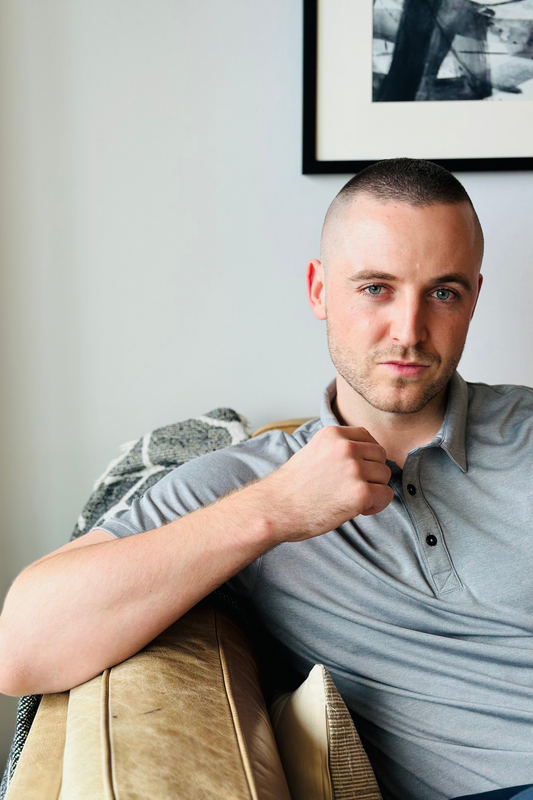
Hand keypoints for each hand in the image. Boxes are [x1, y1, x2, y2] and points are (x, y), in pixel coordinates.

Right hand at [261, 426, 393, 543]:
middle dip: (371, 473)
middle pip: (380, 456)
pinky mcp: (360, 492)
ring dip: (374, 489)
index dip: (366, 455)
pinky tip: (359, 510)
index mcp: (333, 434)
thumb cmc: (292, 487)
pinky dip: (377, 505)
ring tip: (353, 499)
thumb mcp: (313, 452)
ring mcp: (354, 469)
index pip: (366, 436)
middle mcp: (345, 447)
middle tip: (353, 488)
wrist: (276, 509)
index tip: (357, 469)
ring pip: (385, 475)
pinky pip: (386, 495)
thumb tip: (365, 456)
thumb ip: (337, 449)